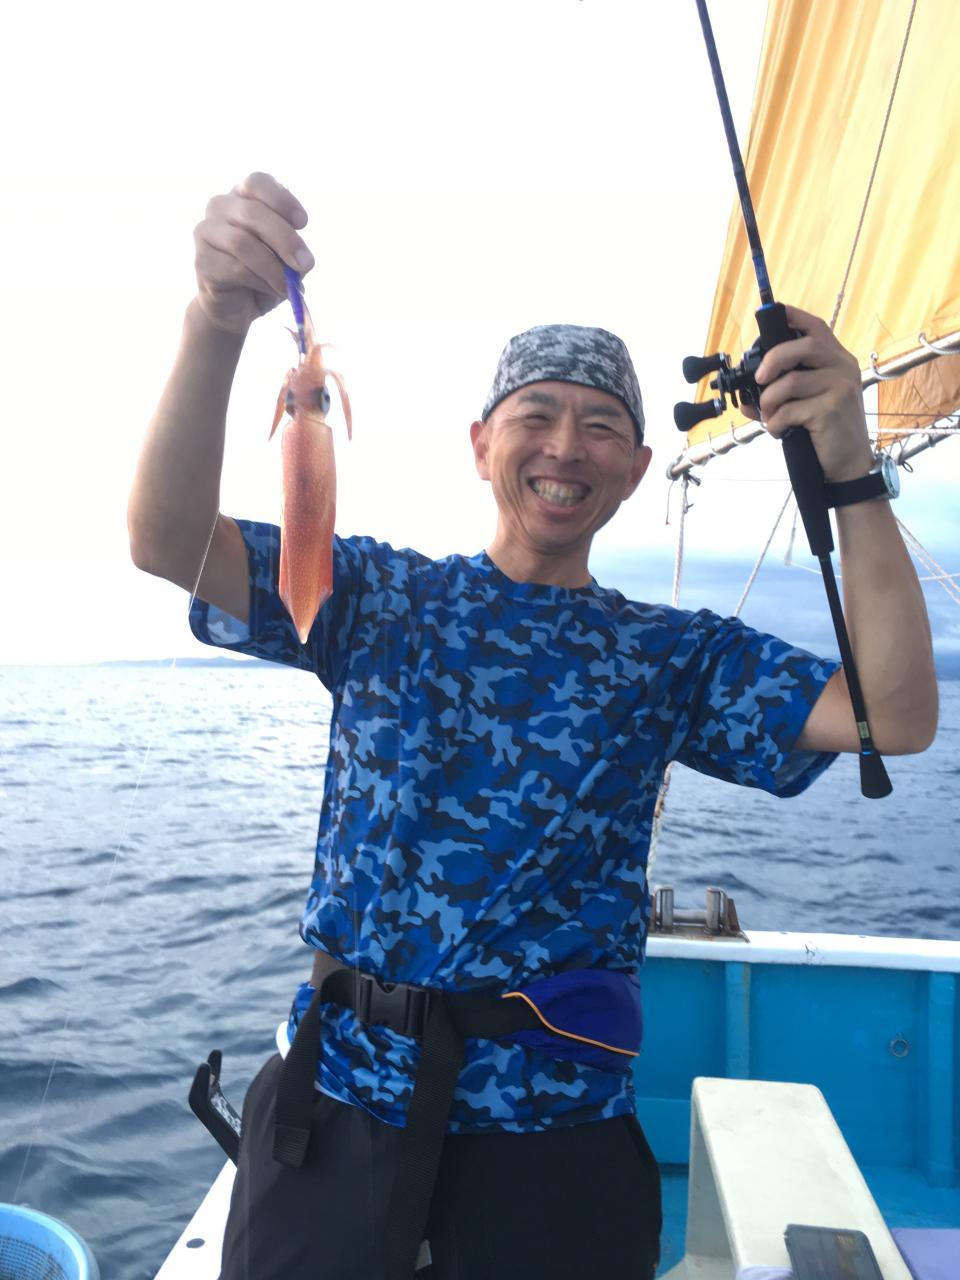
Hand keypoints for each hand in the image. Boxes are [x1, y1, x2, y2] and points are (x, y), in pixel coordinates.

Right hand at [193, 173, 313, 334]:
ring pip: (242, 243)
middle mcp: (220, 206)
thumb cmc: (264, 272)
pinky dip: (262, 283)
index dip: (282, 200)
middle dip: (285, 240)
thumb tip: (299, 257)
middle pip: (252, 213)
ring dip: (273, 268)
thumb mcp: (284, 255)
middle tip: (306, 264)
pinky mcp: (202, 261)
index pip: (257, 182)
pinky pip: (235, 269)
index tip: (303, 223)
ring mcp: (206, 231)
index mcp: (243, 196)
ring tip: (291, 286)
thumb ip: (290, 247)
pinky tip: (275, 291)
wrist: (238, 305)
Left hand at [742, 305, 873, 482]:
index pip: (816, 327)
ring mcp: (841, 387)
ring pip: (791, 382)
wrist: (849, 464)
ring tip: (769, 416)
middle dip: (773, 359)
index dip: (793, 317)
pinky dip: (776, 423)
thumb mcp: (807, 404)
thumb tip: (745, 398)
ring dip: (769, 402)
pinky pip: (790, 410)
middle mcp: (843, 367)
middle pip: (804, 346)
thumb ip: (782, 392)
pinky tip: (781, 431)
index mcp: (837, 360)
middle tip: (759, 379)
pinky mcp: (832, 410)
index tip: (772, 315)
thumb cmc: (826, 431)